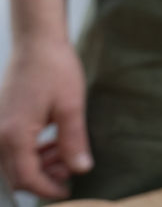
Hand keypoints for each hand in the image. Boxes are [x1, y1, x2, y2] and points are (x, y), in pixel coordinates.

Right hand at [0, 39, 90, 198]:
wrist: (37, 43)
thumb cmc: (55, 70)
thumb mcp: (71, 107)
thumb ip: (74, 142)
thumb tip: (81, 170)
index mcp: (13, 135)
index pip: (26, 178)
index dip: (48, 189)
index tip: (69, 191)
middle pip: (17, 175)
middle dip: (44, 178)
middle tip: (71, 168)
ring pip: (14, 163)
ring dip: (39, 165)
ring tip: (66, 152)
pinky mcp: (1, 121)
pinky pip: (12, 148)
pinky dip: (32, 152)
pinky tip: (53, 143)